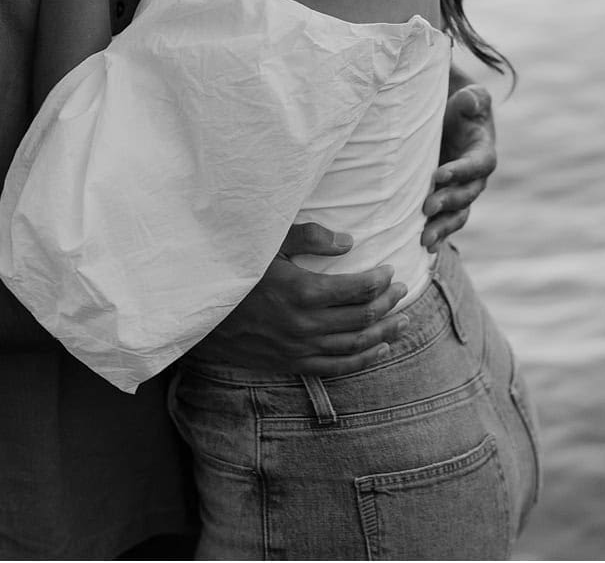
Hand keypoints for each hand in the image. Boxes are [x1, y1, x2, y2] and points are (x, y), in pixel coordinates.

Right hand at [196, 223, 409, 375]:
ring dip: (385, 333)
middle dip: (389, 303)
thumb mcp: (267, 245)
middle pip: (363, 316)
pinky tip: (381, 350)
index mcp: (303, 291)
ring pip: (356, 345)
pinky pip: (337, 367)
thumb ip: (309, 237)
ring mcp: (300, 348)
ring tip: (403, 321)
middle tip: (403, 290)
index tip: (389, 271)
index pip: (358, 289)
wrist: (201, 315)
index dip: (380, 280)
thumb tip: (349, 242)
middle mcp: (306, 324)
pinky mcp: (292, 363)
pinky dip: (363, 361)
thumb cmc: (236, 273)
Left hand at [423, 84, 495, 250]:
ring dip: (442, 227)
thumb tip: (470, 102)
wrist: (453, 122)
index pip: (478, 164)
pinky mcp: (448, 201)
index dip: (461, 171)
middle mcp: (476, 177)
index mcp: (484, 152)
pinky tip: (423, 248)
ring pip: (458, 215)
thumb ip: (474, 99)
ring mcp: (463, 192)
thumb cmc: (462, 107)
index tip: (439, 174)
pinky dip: (438, 235)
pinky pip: (447, 222)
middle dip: (448, 202)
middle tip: (426, 207)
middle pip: (467, 194)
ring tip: (424, 239)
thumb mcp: (471, 97)